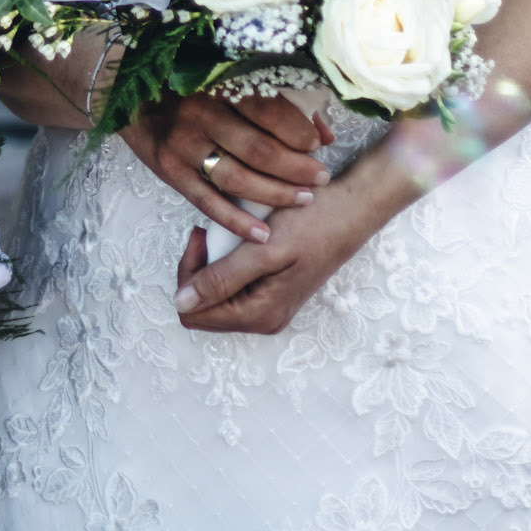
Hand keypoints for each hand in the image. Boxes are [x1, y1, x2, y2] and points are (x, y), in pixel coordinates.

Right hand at [120, 91, 333, 247]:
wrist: (129, 97)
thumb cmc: (188, 90)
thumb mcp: (227, 85)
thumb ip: (276, 104)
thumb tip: (323, 132)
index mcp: (218, 87)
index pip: (269, 111)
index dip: (300, 131)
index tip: (318, 144)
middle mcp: (201, 116)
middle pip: (259, 149)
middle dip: (297, 168)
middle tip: (321, 178)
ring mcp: (183, 147)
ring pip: (238, 179)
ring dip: (276, 194)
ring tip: (304, 200)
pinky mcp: (171, 173)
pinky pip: (208, 203)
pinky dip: (237, 221)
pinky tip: (262, 234)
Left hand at [172, 170, 380, 334]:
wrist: (349, 210)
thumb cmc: (311, 224)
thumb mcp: (263, 249)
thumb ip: (222, 279)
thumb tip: (181, 304)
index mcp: (258, 316)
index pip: (193, 312)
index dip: (189, 274)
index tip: (204, 236)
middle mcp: (263, 320)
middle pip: (202, 308)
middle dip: (198, 269)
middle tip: (210, 231)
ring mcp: (268, 308)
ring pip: (216, 296)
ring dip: (212, 264)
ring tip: (227, 231)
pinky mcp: (273, 294)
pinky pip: (234, 286)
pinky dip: (228, 261)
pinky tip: (239, 238)